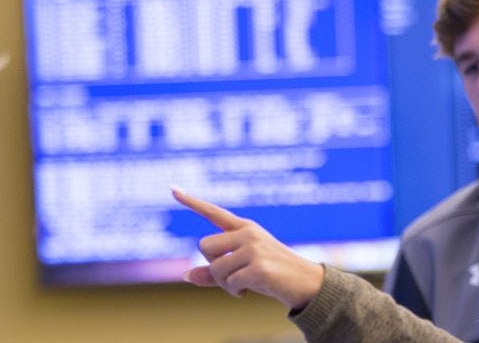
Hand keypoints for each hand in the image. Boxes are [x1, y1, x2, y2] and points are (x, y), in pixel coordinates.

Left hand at [171, 187, 324, 309]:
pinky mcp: (259, 267)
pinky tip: (249, 290)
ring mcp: (255, 248)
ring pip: (215, 268)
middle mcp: (248, 233)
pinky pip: (230, 283)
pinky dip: (235, 291)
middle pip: (204, 246)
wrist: (306, 283)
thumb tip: (185, 275)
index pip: (213, 212)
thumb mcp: (242, 269)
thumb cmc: (272, 274)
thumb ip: (213, 272)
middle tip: (234, 274)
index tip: (172, 188)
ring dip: (224, 283)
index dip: (191, 201)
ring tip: (243, 284)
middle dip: (213, 266)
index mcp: (244, 228)